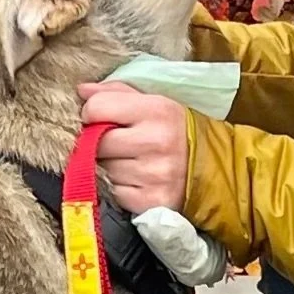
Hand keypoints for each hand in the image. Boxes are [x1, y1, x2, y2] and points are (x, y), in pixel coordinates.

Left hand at [76, 80, 187, 214]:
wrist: (212, 169)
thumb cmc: (174, 131)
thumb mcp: (154, 103)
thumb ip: (116, 93)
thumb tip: (82, 91)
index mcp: (156, 110)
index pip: (97, 108)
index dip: (90, 113)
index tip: (98, 118)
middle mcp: (156, 142)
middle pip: (95, 142)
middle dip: (97, 143)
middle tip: (113, 143)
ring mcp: (154, 174)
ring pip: (102, 169)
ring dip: (107, 166)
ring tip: (128, 161)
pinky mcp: (150, 201)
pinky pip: (113, 192)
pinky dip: (118, 187)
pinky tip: (134, 180)